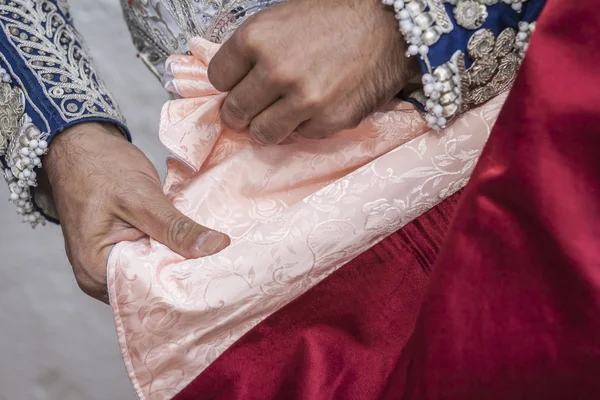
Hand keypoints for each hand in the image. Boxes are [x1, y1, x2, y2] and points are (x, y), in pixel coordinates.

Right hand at [44, 123, 229, 302]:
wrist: (81, 144)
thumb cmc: (100, 167)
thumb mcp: (142, 198)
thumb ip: (176, 228)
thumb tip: (216, 247)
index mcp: (96, 272)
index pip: (146, 293)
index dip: (181, 285)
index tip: (217, 275)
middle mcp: (97, 276)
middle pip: (150, 285)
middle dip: (182, 275)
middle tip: (221, 265)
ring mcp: (106, 263)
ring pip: (151, 270)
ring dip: (176, 260)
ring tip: (212, 255)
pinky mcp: (118, 248)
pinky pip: (147, 256)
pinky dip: (167, 248)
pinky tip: (190, 242)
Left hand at [208, 0, 417, 144]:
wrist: (390, 27)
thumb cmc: (335, 17)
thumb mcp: (281, 19)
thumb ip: (253, 50)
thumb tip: (231, 81)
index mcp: (256, 38)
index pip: (218, 78)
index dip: (228, 83)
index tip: (238, 85)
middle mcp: (276, 71)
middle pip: (234, 111)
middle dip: (239, 112)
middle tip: (251, 110)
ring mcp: (303, 100)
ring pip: (262, 133)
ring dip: (267, 126)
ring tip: (281, 113)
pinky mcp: (328, 121)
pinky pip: (299, 136)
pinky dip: (302, 126)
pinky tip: (315, 107)